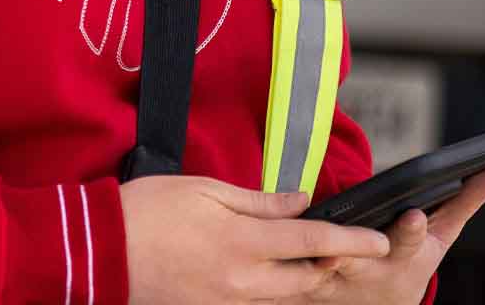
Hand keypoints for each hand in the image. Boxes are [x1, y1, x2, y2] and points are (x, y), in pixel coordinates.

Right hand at [120, 174, 389, 303]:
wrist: (105, 251)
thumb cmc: (150, 210)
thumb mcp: (205, 190)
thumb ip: (257, 200)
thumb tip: (298, 200)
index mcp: (243, 243)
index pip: (313, 243)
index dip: (352, 242)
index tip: (380, 241)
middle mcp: (245, 281)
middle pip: (308, 280)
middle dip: (335, 268)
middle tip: (353, 251)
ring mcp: (231, 303)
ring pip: (286, 297)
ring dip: (306, 281)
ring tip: (318, 263)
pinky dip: (274, 290)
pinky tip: (271, 274)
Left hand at [289, 166, 484, 303]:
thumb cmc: (410, 261)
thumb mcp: (440, 236)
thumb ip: (465, 202)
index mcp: (405, 259)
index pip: (411, 243)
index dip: (412, 231)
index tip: (414, 215)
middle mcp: (369, 271)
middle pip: (362, 257)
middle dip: (358, 246)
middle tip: (345, 238)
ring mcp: (336, 279)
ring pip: (321, 267)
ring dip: (314, 258)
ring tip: (309, 246)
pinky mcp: (305, 279)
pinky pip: (290, 268)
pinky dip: (283, 257)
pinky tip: (270, 238)